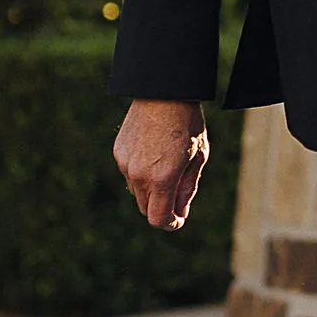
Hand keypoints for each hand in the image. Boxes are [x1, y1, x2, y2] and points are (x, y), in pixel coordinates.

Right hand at [115, 101, 207, 229]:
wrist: (164, 92)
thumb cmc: (187, 124)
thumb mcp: (197, 157)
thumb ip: (187, 189)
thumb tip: (179, 214)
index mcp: (163, 178)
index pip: (158, 218)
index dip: (169, 224)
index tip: (178, 220)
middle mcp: (140, 174)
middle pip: (146, 208)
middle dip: (161, 208)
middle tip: (177, 195)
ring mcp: (126, 164)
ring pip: (137, 192)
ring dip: (151, 190)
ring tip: (168, 166)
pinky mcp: (119, 153)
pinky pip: (130, 174)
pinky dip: (141, 173)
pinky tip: (154, 154)